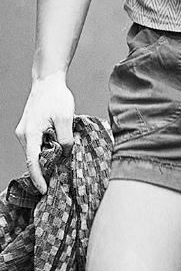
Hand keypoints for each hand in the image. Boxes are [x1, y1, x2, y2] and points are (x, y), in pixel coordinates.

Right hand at [15, 72, 74, 194]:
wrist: (48, 81)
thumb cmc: (56, 96)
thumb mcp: (65, 118)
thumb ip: (65, 139)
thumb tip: (66, 154)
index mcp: (31, 133)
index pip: (32, 161)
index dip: (38, 178)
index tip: (44, 190)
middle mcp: (24, 134)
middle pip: (34, 158)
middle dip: (46, 169)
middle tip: (60, 179)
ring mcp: (25, 131)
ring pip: (36, 152)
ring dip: (47, 158)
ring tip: (62, 163)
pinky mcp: (29, 129)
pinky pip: (36, 145)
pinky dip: (46, 150)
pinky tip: (57, 150)